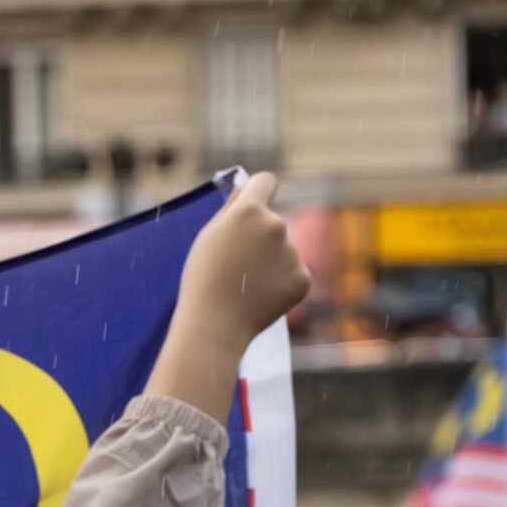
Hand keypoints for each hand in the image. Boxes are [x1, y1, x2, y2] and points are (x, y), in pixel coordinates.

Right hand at [179, 170, 311, 353]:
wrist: (214, 325)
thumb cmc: (203, 279)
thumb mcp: (208, 236)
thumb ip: (231, 207)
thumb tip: (244, 183)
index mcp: (250, 211)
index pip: (265, 181)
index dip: (259, 191)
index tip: (254, 202)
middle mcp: (276, 225)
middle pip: (273, 222)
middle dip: (259, 238)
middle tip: (237, 266)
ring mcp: (292, 253)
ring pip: (283, 250)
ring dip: (270, 262)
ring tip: (246, 285)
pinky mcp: (303, 278)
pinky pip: (293, 273)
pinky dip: (280, 283)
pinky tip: (261, 296)